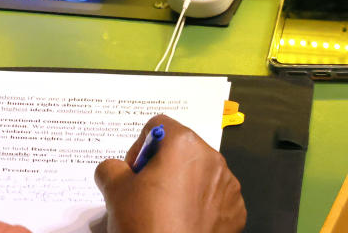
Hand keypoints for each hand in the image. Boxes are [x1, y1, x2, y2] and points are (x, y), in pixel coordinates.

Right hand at [94, 114, 245, 232]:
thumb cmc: (144, 221)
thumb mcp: (113, 188)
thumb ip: (111, 166)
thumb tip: (117, 169)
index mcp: (184, 144)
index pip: (158, 126)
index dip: (140, 147)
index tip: (133, 172)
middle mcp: (212, 159)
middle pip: (181, 149)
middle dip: (162, 165)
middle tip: (144, 192)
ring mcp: (229, 187)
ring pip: (199, 173)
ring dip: (181, 184)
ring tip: (163, 210)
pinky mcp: (236, 212)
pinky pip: (214, 197)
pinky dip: (199, 204)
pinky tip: (182, 221)